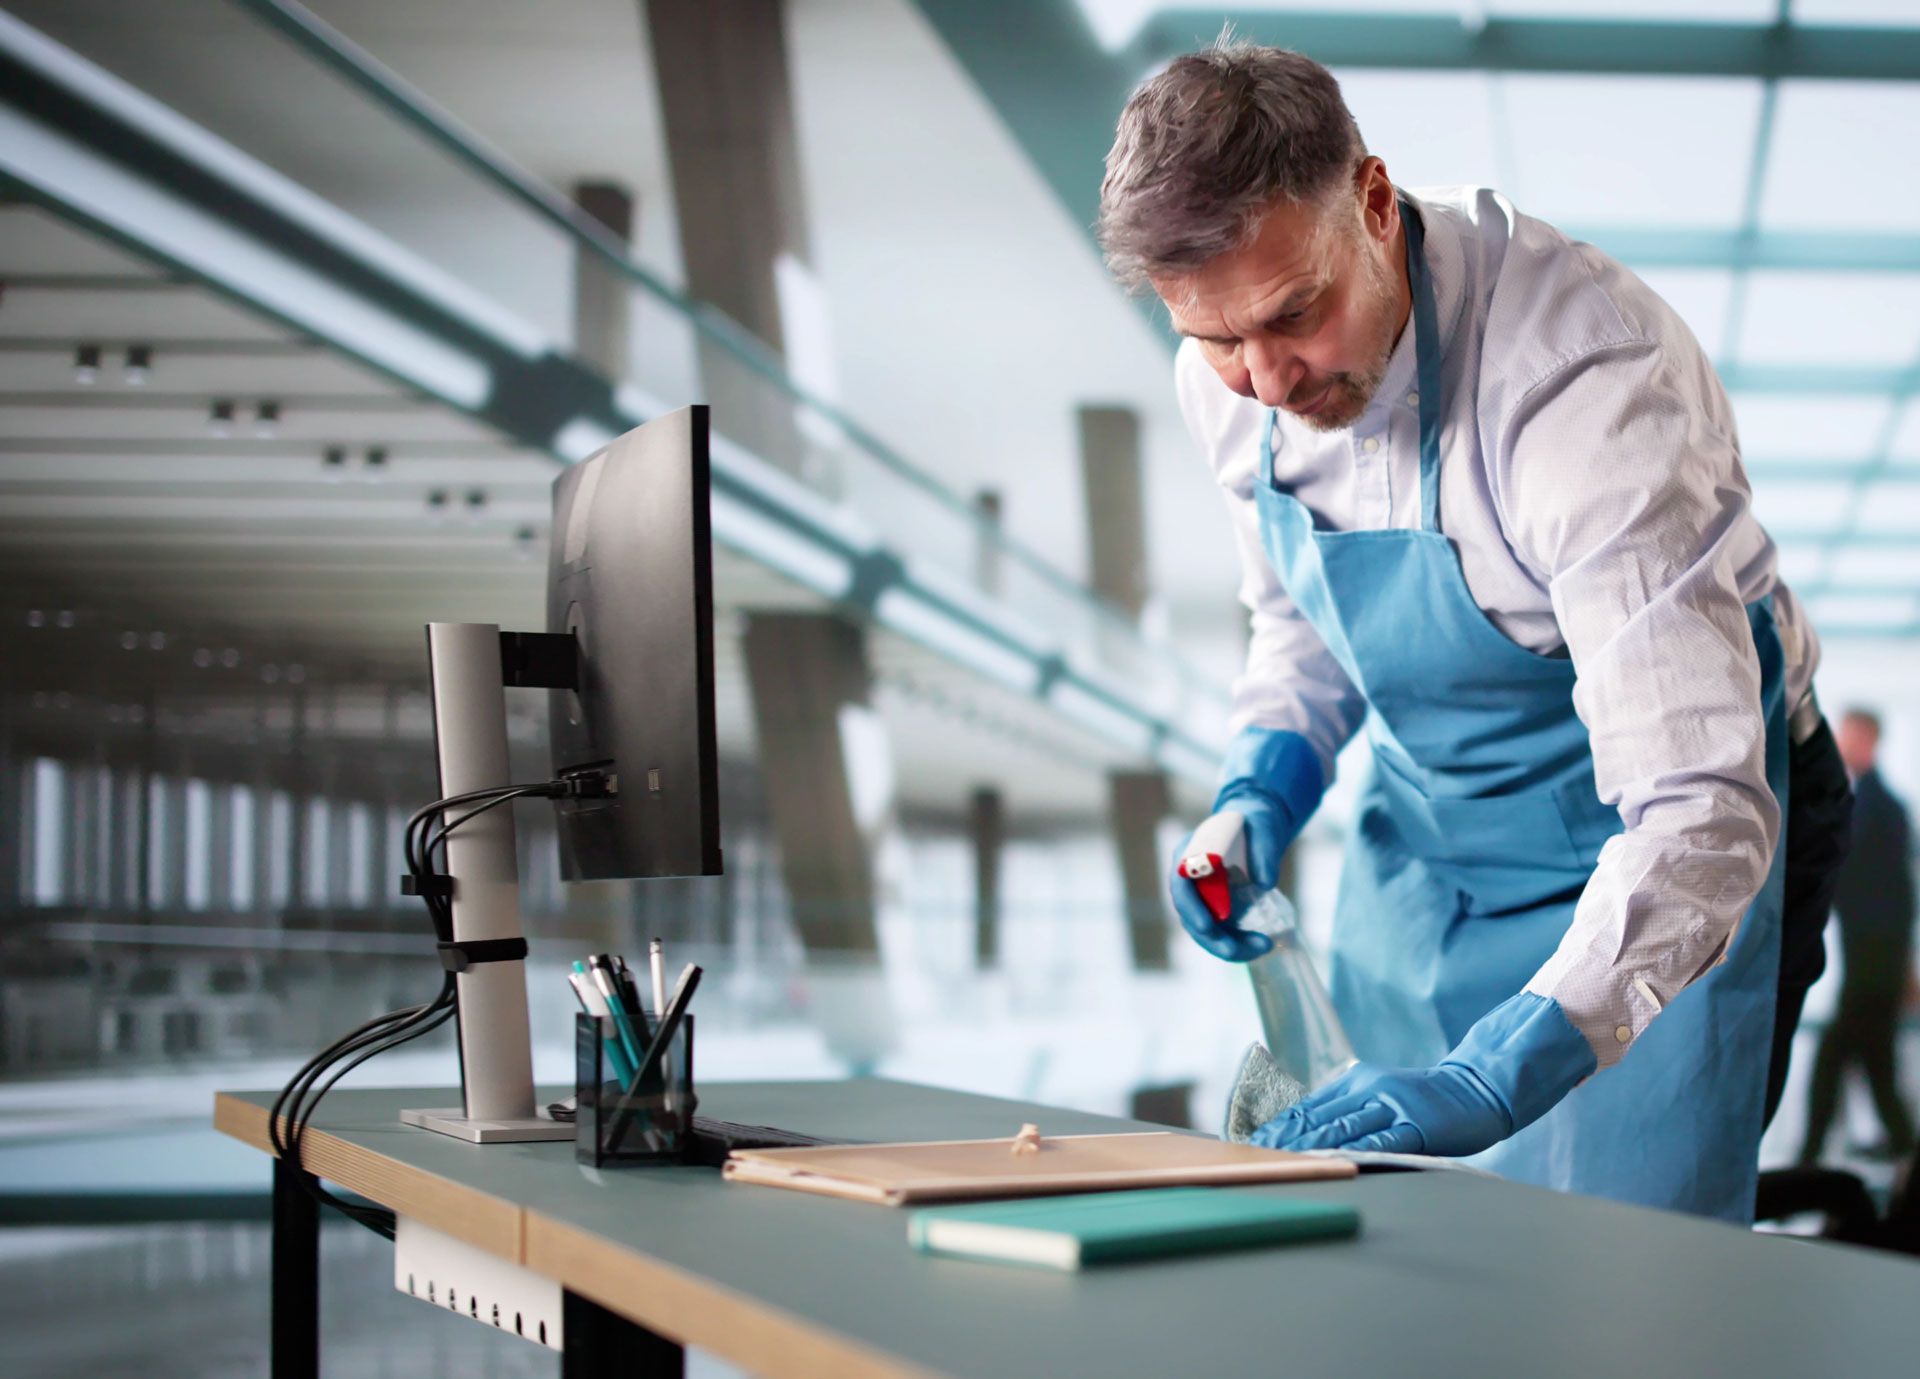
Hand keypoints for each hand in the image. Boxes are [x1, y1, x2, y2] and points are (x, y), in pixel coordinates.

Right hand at [1170, 798, 1291, 961]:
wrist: (1256, 829)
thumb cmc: (1254, 823)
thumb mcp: (1262, 828)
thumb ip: (1263, 850)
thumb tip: (1266, 882)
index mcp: (1189, 853)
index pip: (1181, 885)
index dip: (1191, 908)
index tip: (1207, 926)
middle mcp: (1188, 879)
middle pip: (1190, 917)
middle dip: (1215, 939)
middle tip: (1244, 948)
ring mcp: (1200, 897)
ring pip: (1205, 931)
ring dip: (1229, 945)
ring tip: (1262, 947)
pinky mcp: (1214, 909)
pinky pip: (1220, 932)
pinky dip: (1237, 942)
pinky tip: (1260, 943)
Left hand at [1251, 1061, 1508, 1155]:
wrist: (1474, 1090)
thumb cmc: (1420, 1100)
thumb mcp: (1378, 1097)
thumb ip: (1347, 1111)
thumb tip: (1306, 1132)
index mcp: (1355, 1081)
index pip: (1309, 1105)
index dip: (1280, 1125)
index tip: (1253, 1142)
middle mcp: (1368, 1089)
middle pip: (1318, 1116)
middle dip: (1284, 1138)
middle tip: (1255, 1155)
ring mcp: (1392, 1105)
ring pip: (1342, 1128)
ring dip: (1309, 1145)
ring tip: (1282, 1160)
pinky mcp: (1416, 1126)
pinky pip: (1380, 1141)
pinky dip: (1354, 1152)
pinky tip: (1332, 1161)